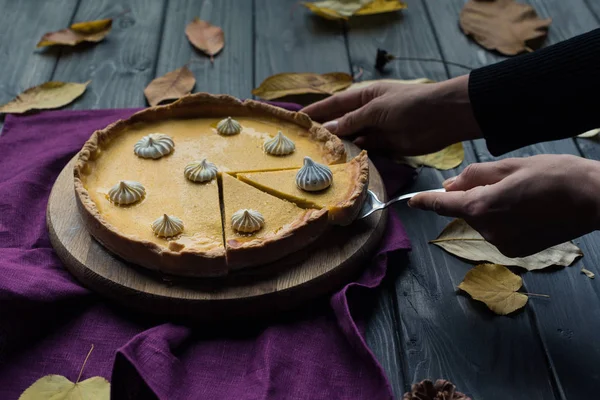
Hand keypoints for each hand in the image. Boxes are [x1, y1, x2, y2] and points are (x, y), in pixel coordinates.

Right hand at [301, 75, 481, 155]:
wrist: (443, 117)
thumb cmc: (409, 104)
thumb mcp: (376, 108)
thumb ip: (352, 120)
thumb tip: (329, 129)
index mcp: (364, 96)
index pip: (334, 103)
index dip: (316, 110)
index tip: (297, 119)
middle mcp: (367, 112)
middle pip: (341, 122)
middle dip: (324, 131)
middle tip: (303, 144)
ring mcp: (376, 130)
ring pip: (352, 138)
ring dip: (338, 146)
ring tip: (317, 157)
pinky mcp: (386, 146)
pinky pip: (365, 150)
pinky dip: (355, 155)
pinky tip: (341, 162)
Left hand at [408, 155, 599, 256]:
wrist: (595, 199)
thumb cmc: (555, 175)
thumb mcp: (510, 166)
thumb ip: (474, 176)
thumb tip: (450, 186)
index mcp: (482, 206)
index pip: (443, 205)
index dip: (426, 202)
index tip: (413, 202)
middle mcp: (488, 230)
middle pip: (466, 210)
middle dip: (474, 196)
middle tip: (504, 181)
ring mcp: (502, 244)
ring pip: (483, 221)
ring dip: (491, 208)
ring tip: (523, 195)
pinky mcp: (516, 251)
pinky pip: (498, 232)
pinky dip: (504, 221)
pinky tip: (527, 210)